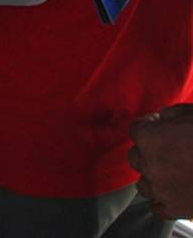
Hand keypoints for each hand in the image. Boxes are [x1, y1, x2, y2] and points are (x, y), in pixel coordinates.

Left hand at [129, 105, 192, 219]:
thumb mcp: (189, 113)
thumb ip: (170, 114)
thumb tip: (163, 118)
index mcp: (148, 138)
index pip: (135, 129)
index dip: (148, 125)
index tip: (159, 125)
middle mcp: (149, 165)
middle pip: (135, 157)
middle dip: (147, 151)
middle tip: (166, 149)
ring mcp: (162, 189)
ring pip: (143, 185)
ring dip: (152, 177)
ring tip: (170, 173)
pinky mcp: (176, 209)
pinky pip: (156, 208)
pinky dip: (162, 201)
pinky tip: (173, 193)